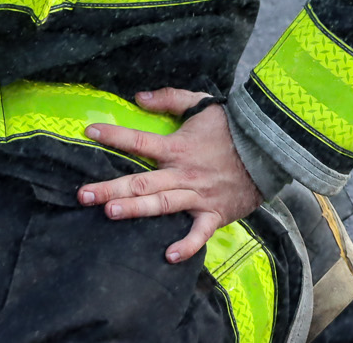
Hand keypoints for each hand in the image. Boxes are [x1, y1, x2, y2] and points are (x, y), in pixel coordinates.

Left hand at [77, 89, 263, 263]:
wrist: (270, 147)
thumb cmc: (233, 125)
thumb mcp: (201, 103)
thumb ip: (168, 98)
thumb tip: (138, 97)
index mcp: (177, 147)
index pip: (139, 142)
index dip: (113, 136)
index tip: (88, 134)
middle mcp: (183, 173)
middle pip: (141, 182)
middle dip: (110, 187)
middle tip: (82, 195)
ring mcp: (198, 195)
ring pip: (162, 205)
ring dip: (136, 210)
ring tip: (110, 212)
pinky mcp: (215, 213)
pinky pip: (199, 233)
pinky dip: (186, 245)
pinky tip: (168, 256)